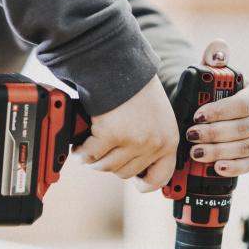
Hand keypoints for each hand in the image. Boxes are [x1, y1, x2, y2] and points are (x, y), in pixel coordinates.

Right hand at [75, 76, 178, 191]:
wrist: (121, 65)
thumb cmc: (135, 87)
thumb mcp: (156, 116)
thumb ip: (151, 139)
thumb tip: (134, 163)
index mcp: (169, 139)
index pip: (160, 177)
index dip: (144, 183)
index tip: (134, 181)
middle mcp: (154, 143)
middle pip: (125, 173)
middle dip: (111, 163)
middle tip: (104, 150)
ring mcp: (133, 141)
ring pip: (106, 167)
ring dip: (93, 159)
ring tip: (89, 148)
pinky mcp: (111, 135)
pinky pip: (90, 155)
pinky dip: (81, 152)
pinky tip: (80, 145)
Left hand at [186, 39, 248, 175]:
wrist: (223, 110)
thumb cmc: (219, 91)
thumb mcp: (215, 73)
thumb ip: (215, 58)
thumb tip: (217, 47)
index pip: (244, 104)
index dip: (221, 111)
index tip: (197, 115)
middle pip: (244, 128)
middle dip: (215, 134)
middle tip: (191, 136)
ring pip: (246, 148)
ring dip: (220, 152)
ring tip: (196, 152)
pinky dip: (234, 167)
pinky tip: (217, 167)